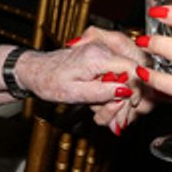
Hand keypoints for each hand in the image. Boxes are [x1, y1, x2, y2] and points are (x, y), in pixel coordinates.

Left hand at [16, 35, 139, 107]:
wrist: (35, 72)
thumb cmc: (49, 81)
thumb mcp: (75, 93)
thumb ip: (102, 91)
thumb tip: (127, 90)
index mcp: (96, 56)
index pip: (131, 68)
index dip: (136, 87)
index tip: (131, 103)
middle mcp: (101, 50)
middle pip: (129, 75)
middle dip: (124, 100)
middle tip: (112, 120)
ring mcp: (100, 53)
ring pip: (122, 78)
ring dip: (116, 100)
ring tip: (100, 115)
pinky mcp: (99, 59)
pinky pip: (114, 77)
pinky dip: (110, 94)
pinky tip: (100, 106)